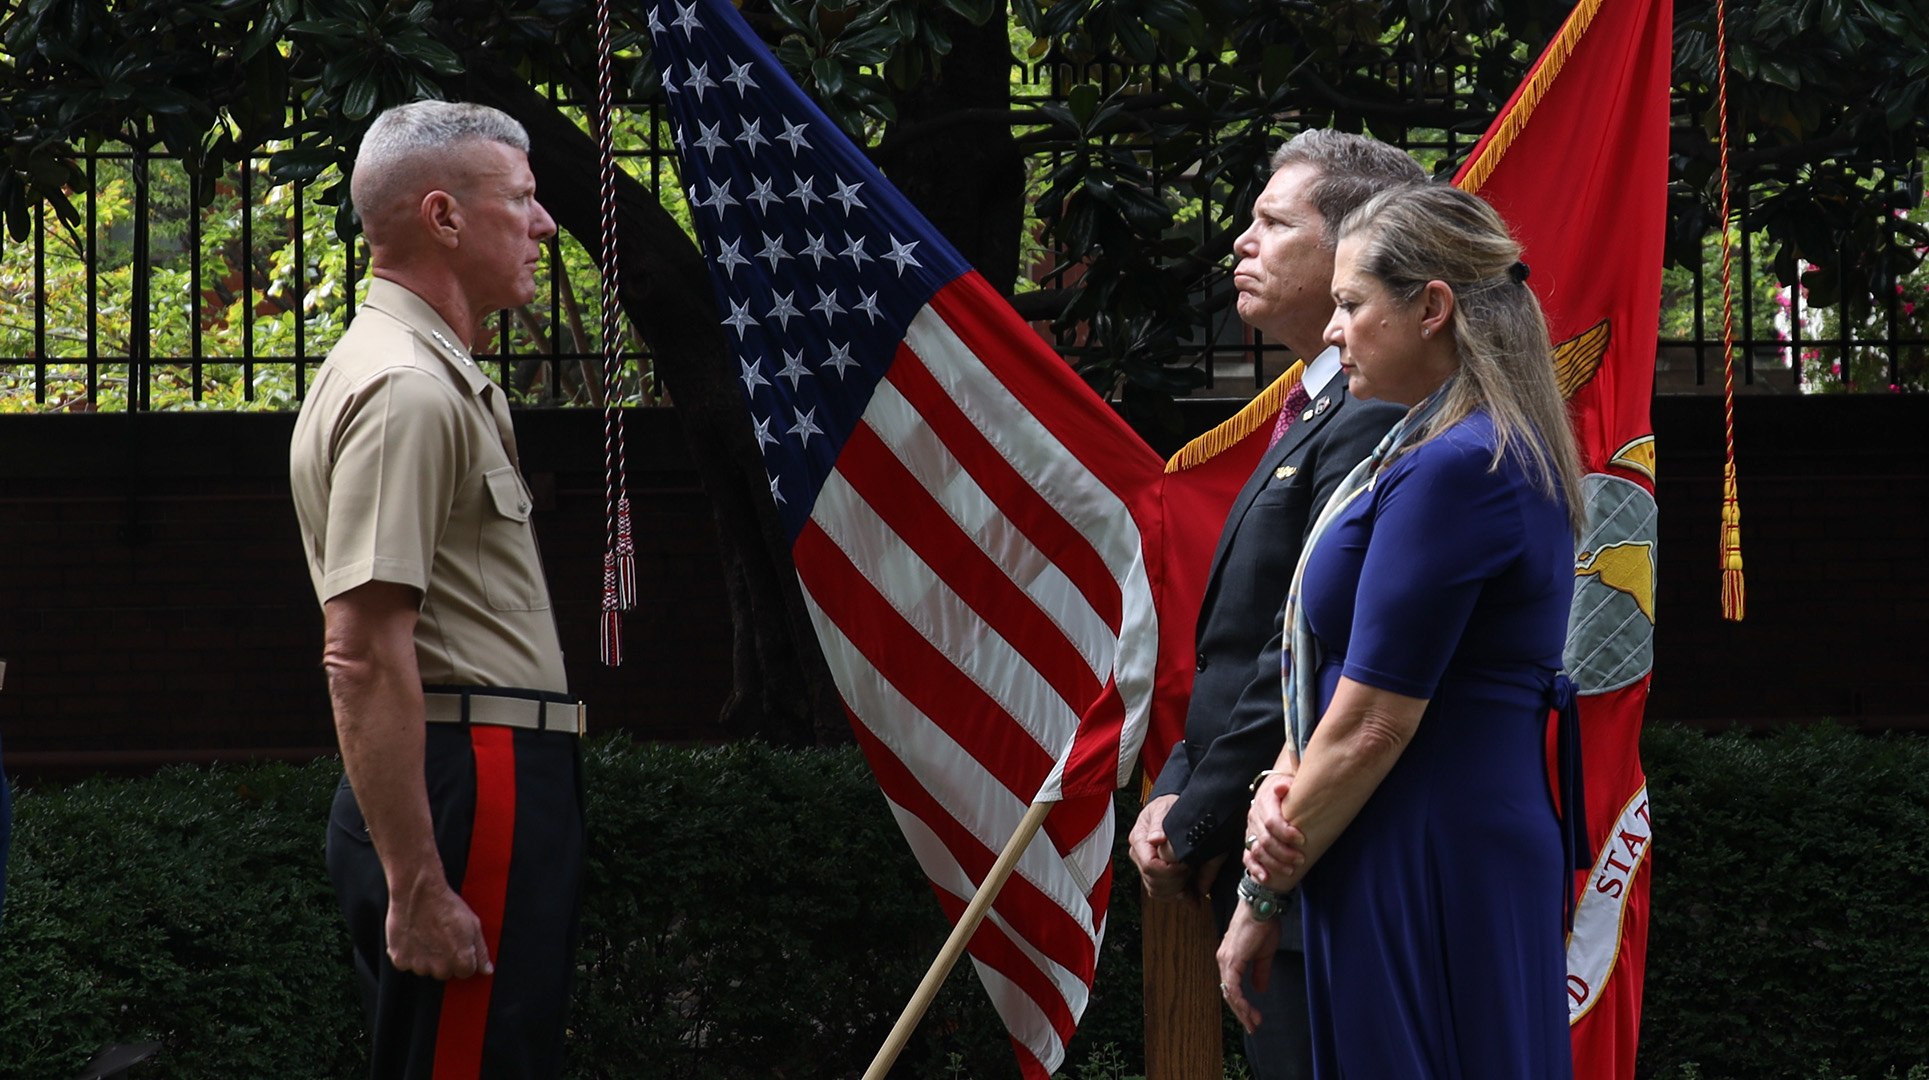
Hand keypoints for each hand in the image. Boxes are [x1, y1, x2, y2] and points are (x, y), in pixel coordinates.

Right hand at [385, 875, 492, 980]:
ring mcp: (419, 966)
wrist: (418, 892)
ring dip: (425, 957)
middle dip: (444, 960)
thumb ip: (481, 951)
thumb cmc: (446, 906)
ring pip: (424, 969)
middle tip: (440, 938)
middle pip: (444, 973)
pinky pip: (406, 963)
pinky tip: (412, 936)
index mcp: (461, 961)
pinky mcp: (400, 960)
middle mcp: (440, 968)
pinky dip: (407, 953)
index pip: (465, 972)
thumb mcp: (473, 924)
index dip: (462, 957)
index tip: (456, 945)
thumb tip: (487, 970)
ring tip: (425, 934)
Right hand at [1128, 794, 1192, 901]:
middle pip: (1153, 881)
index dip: (1170, 870)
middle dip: (1175, 881)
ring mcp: (1145, 865)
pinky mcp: (1155, 873)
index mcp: (1138, 839)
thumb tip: (1155, 838)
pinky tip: (1191, 898)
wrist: (1171, 809)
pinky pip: (1162, 893)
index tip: (1185, 864)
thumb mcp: (1165, 808)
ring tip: (1192, 884)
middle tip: (1191, 869)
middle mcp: (1139, 854)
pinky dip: (1178, 897)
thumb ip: (1159, 823)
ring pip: (1156, 891)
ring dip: (1176, 891)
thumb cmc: (1168, 806)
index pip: (1149, 865)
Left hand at [1216, 901, 1281, 1033]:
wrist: (1262, 906)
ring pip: (1230, 992)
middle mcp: (1224, 960)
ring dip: (1242, 1011)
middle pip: (1229, 993)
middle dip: (1241, 1013)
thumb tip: (1260, 990)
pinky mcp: (1232, 959)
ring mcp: (1225, 959)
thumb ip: (1260, 972)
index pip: (1232, 988)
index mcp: (1230, 960)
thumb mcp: (1264, 953)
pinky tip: (1248, 1011)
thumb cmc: (1262, 924)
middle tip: (1253, 1027)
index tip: (1253, 1019)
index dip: (1241, 1005)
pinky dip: (1241, 1001)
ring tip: (1254, 1023)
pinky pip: (1233, 986)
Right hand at [1244, 772, 1307, 888]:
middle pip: (1265, 840)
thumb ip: (1287, 786)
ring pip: (1257, 851)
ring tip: (1291, 870)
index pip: (1271, 821)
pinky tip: (1266, 878)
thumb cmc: (1288, 790)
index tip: (1302, 840)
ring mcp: (1250, 831)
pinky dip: (1256, 869)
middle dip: (1284, 852)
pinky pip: (1248, 858)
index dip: (1286, 833)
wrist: (1273, 790)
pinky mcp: (1249, 843)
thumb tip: (1282, 788)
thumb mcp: (1290, 782)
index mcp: (1265, 803)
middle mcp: (1254, 818)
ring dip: (1274, 863)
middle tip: (1301, 859)